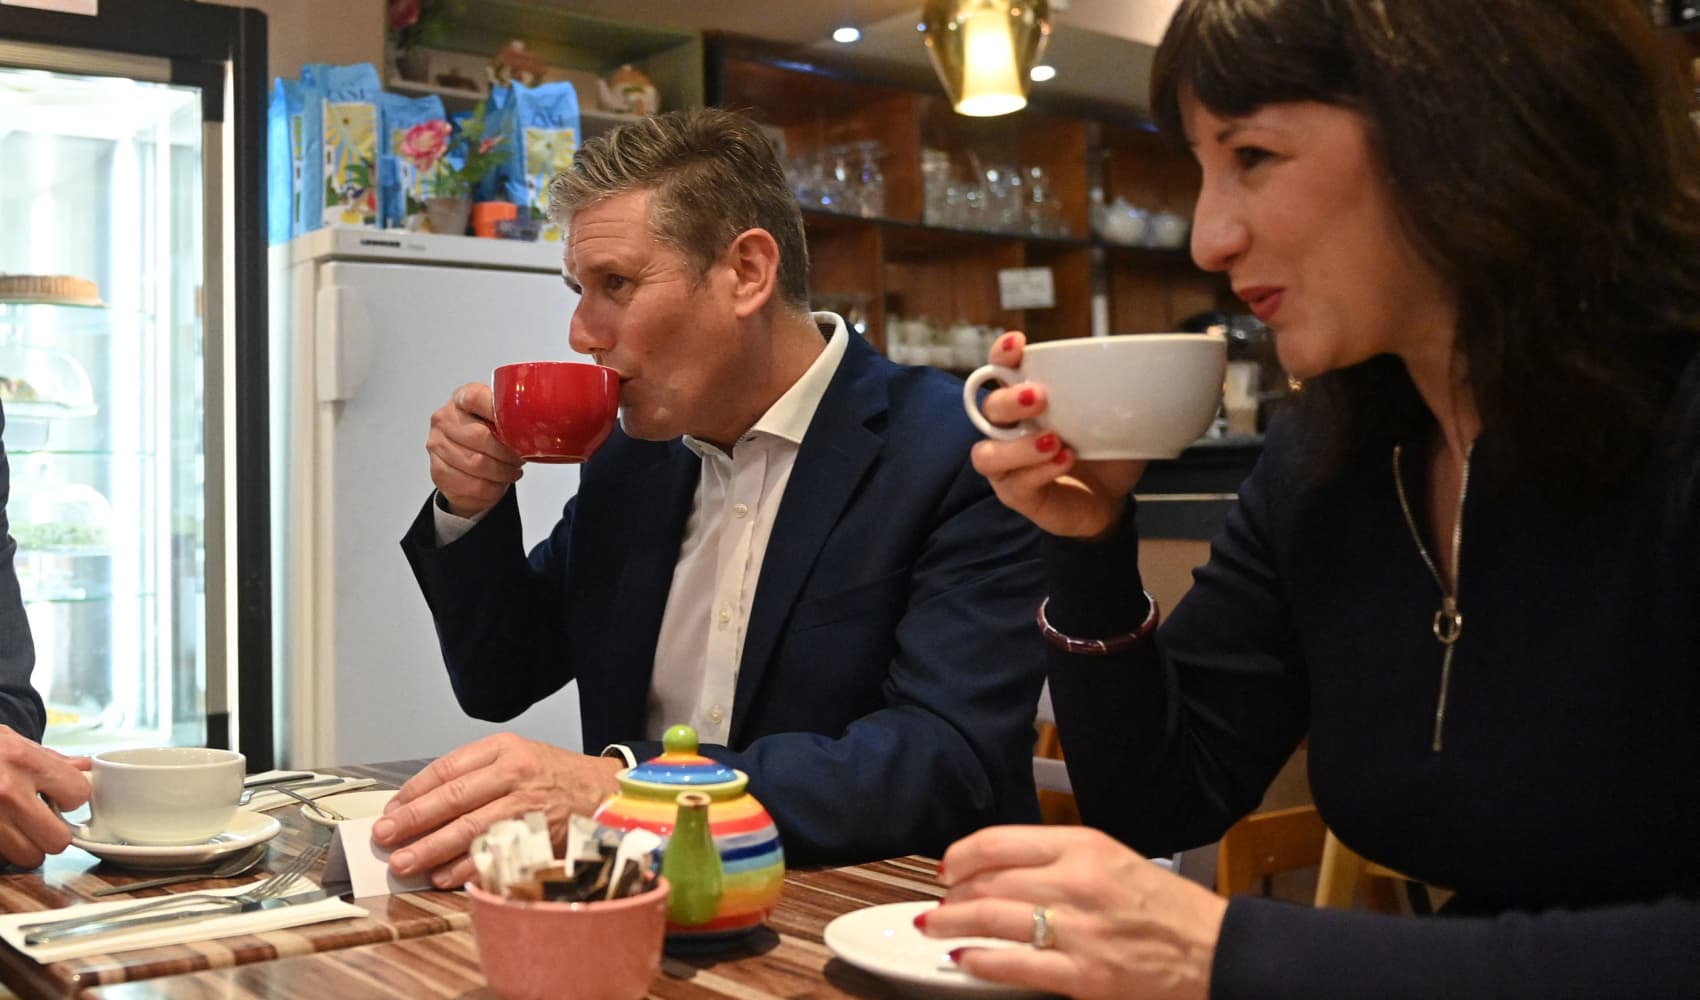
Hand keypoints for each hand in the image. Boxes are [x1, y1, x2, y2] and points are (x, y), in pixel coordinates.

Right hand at [0, 727, 90, 868]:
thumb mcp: (13, 742)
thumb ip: (51, 759)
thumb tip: (88, 767)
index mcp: (23, 761)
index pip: (78, 794)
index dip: (73, 797)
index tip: (62, 795)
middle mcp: (6, 791)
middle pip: (57, 840)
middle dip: (53, 833)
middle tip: (42, 821)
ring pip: (28, 857)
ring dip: (26, 847)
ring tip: (16, 827)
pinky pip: (1, 860)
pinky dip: (4, 850)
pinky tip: (1, 830)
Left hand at [372, 733, 622, 887]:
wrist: (608, 793)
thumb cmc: (556, 778)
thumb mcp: (519, 758)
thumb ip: (476, 775)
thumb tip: (420, 806)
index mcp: (505, 749)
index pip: (448, 768)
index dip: (414, 791)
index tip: (390, 810)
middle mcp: (516, 773)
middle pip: (453, 798)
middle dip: (413, 820)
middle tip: (384, 837)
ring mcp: (528, 805)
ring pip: (469, 827)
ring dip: (432, 848)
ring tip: (403, 863)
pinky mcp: (540, 835)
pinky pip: (494, 852)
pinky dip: (465, 867)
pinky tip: (442, 877)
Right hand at [427, 383, 524, 517]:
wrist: (466, 465)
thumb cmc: (487, 437)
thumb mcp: (499, 420)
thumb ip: (511, 416)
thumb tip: (540, 422)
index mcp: (461, 399)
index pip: (475, 398)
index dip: (497, 410)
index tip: (517, 423)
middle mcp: (445, 419)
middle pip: (480, 436)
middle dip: (506, 452)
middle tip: (519, 458)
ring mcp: (437, 445)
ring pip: (476, 463)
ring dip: (501, 472)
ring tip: (511, 471)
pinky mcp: (438, 471)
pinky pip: (471, 484)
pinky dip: (492, 488)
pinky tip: (498, 483)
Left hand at [925, 825, 1226, 999]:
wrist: (1213, 950)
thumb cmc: (1167, 907)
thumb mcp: (1112, 859)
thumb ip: (1059, 858)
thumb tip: (1001, 867)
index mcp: (1084, 846)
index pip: (999, 841)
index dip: (961, 855)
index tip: (947, 866)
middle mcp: (1077, 882)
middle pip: (987, 881)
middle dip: (950, 894)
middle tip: (936, 903)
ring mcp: (1079, 930)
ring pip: (991, 919)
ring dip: (951, 923)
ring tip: (933, 927)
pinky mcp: (1084, 976)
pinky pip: (1016, 965)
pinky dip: (981, 961)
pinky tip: (966, 958)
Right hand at [970, 332, 1146, 538]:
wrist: (1111, 500)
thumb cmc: (1104, 452)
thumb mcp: (1115, 415)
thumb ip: (1118, 390)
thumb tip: (1152, 363)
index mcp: (1026, 401)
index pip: (1000, 370)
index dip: (1001, 354)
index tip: (1018, 344)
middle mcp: (1009, 430)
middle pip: (989, 408)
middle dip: (1010, 400)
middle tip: (1041, 397)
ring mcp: (1008, 465)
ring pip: (987, 453)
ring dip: (1018, 446)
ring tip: (1054, 440)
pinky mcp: (1017, 495)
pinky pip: (1016, 483)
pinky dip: (1041, 471)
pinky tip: (1065, 461)